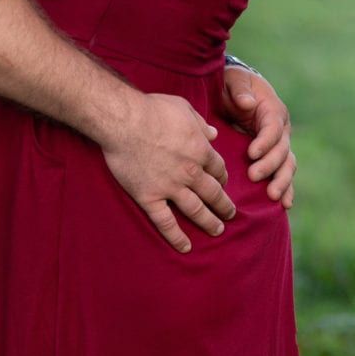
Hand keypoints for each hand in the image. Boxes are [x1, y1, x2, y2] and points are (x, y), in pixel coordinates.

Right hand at [100, 90, 235, 253]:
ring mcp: (170, 187)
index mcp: (201, 151)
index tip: (223, 183)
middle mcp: (190, 172)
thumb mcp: (183, 108)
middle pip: (214, 193)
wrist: (123, 120)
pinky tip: (185, 247)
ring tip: (218, 230)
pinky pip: (165, 222)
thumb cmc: (152, 109)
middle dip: (224, 205)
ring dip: (209, 222)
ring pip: (196, 210)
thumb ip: (201, 123)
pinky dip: (177, 237)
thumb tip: (214, 133)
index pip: (219, 169)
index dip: (222, 178)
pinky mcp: (149, 197)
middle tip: (231, 214)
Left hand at [220, 64, 294, 206]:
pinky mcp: (274, 156)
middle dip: (270, 165)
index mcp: (273, 110)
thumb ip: (240, 90)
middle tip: (253, 176)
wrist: (235, 92)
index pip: (274, 129)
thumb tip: (247, 103)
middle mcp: (281, 129)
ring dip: (282, 181)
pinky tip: (286, 204)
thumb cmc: (232, 84)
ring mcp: (280, 144)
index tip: (251, 154)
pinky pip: (284, 173)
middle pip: (282, 150)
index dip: (265, 142)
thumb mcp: (234, 81)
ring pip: (287, 164)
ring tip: (274, 197)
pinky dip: (287, 188)